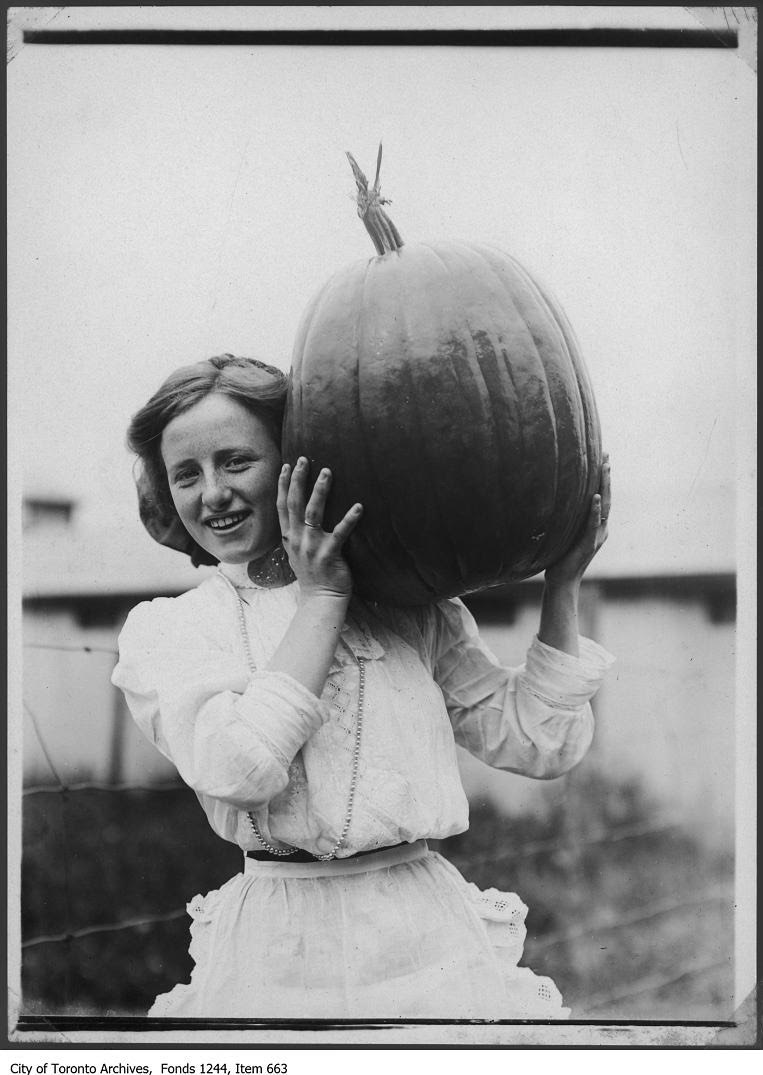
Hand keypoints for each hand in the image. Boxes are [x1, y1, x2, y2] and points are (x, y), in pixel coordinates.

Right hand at [277, 457, 362, 600]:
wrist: (321, 598)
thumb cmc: (313, 573)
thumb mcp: (297, 551)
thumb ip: (296, 532)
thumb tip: (299, 513)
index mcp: (289, 537)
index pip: (282, 505)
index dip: (284, 484)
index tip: (288, 465)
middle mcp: (298, 539)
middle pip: (295, 503)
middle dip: (299, 479)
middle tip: (304, 459)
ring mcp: (312, 547)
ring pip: (313, 513)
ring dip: (320, 491)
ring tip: (327, 472)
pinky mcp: (329, 554)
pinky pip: (340, 533)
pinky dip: (349, 519)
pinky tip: (359, 506)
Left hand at [545, 453, 610, 589]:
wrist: (562, 581)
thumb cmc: (559, 557)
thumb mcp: (563, 532)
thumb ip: (565, 517)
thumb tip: (553, 497)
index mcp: (596, 525)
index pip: (602, 496)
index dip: (603, 478)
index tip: (602, 457)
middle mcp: (600, 529)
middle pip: (607, 497)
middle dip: (606, 476)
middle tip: (606, 455)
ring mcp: (597, 536)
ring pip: (605, 507)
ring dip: (604, 486)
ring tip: (605, 468)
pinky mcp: (589, 544)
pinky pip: (593, 525)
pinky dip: (595, 511)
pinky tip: (595, 497)